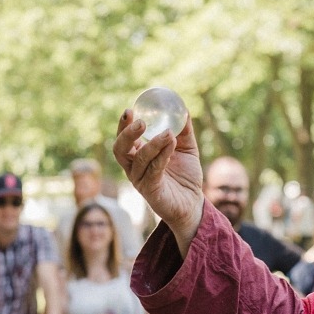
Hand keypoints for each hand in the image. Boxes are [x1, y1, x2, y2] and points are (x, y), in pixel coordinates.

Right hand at [112, 111, 203, 245]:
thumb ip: (184, 131)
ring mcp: (140, 180)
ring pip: (139, 159)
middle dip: (127, 134)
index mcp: (138, 155)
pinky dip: (163, 155)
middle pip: (120, 149)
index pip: (124, 138)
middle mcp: (134, 168)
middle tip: (141, 122)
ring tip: (168, 133)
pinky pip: (154, 170)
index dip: (123, 125)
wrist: (193, 203)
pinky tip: (172, 143)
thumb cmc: (185, 176)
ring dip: (153, 143)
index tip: (130, 110)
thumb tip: (184, 110)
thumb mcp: (187, 149)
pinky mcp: (150, 191)